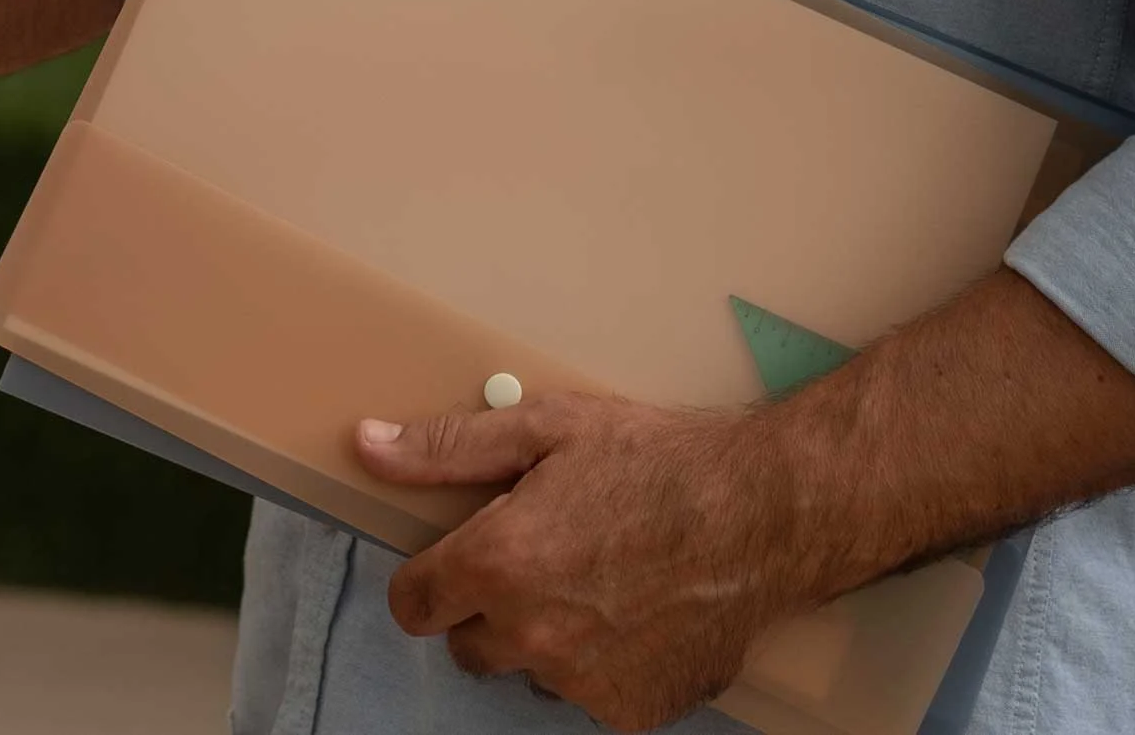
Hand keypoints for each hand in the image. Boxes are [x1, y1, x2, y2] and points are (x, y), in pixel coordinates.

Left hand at [358, 389, 812, 731]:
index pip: (414, 605)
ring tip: (602, 582)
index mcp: (498, 565)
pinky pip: (592, 696)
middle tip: (546, 561)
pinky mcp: (632, 711)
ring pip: (533, 673)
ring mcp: (583, 682)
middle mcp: (532, 635)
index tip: (459, 562)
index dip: (431, 580)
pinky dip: (607, 666)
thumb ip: (446, 447)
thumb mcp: (545, 428)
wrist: (765, 513)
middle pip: (470, 647)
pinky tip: (639, 616)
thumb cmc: (656, 462)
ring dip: (550, 640)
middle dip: (492, 610)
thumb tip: (368, 446)